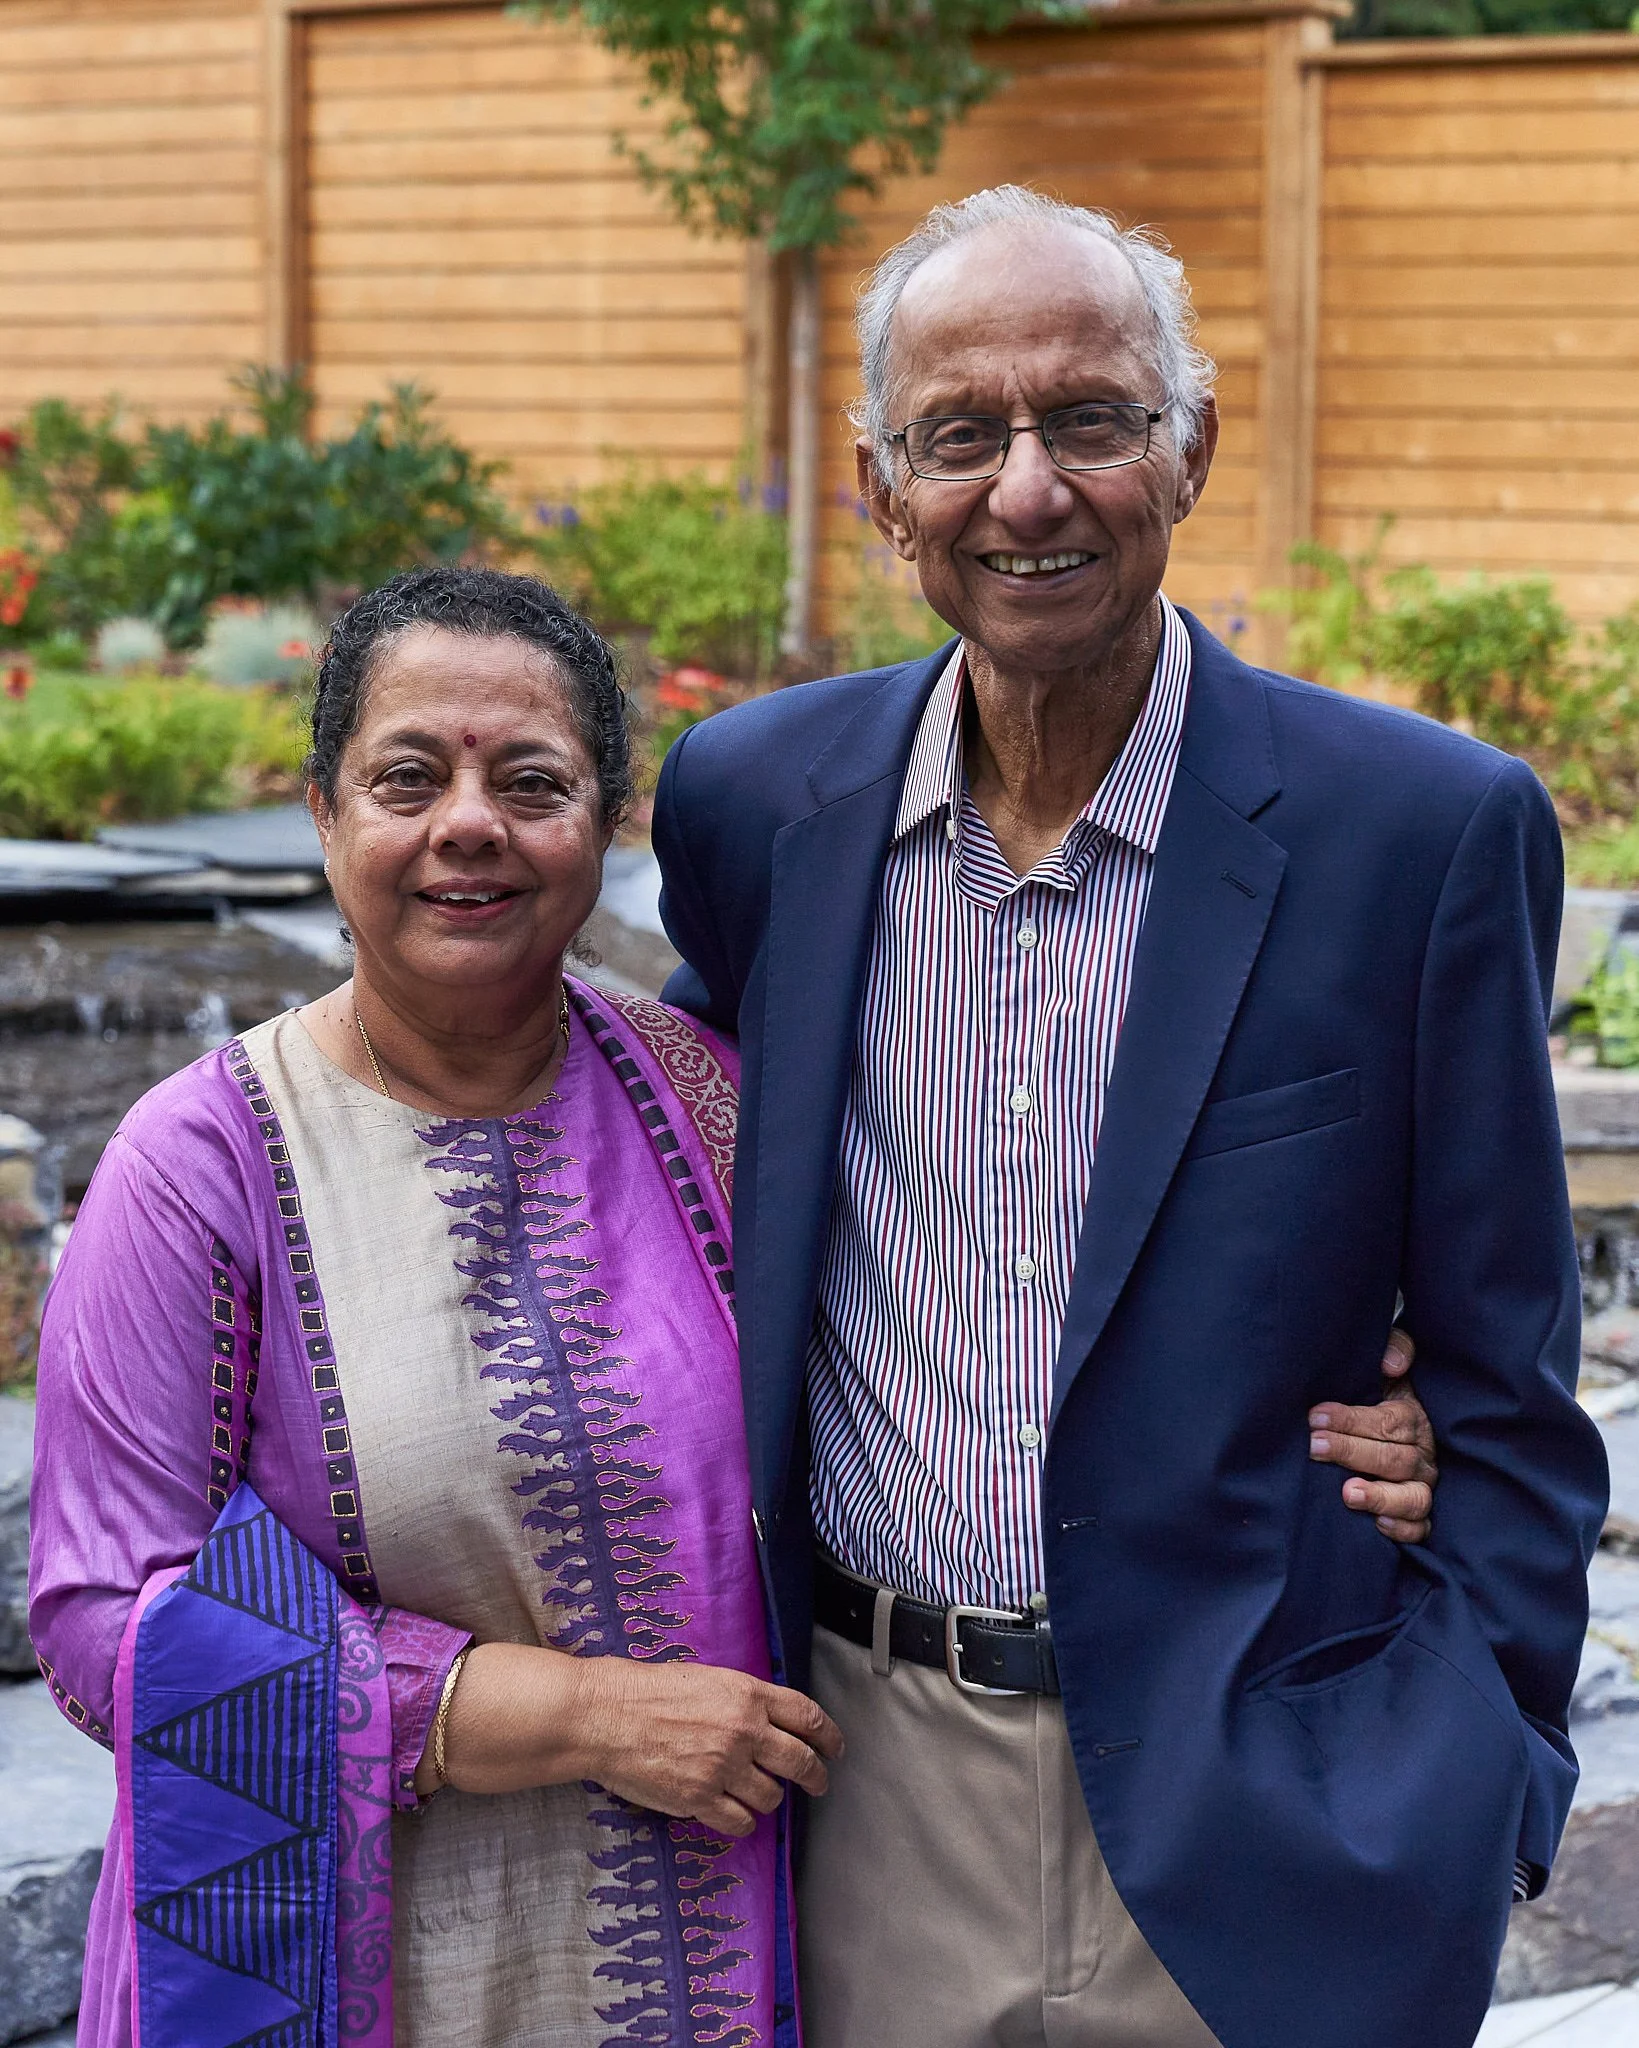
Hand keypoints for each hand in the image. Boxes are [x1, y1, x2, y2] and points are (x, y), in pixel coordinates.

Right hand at [423, 1641, 841, 1838]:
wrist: (606, 1716)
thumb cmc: (648, 1690)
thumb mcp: (706, 1678)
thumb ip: (743, 1699)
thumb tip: (770, 1718)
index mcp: (747, 1694)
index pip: (808, 1717)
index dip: (829, 1736)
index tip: (836, 1748)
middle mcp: (743, 1731)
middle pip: (801, 1761)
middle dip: (816, 1777)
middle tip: (818, 1783)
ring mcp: (724, 1767)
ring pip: (772, 1797)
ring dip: (769, 1798)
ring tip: (755, 1793)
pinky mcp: (700, 1799)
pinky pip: (740, 1822)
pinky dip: (741, 1820)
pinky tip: (732, 1812)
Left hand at [1308, 1329, 1437, 1542]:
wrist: (1381, 1420)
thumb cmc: (1377, 1391)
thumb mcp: (1387, 1365)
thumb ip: (1396, 1349)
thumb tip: (1392, 1363)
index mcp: (1413, 1418)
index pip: (1389, 1422)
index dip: (1353, 1420)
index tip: (1316, 1417)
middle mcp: (1422, 1454)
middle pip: (1395, 1459)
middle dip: (1353, 1452)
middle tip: (1316, 1447)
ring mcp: (1421, 1485)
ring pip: (1412, 1497)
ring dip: (1380, 1496)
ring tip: (1347, 1493)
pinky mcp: (1417, 1514)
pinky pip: (1420, 1528)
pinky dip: (1403, 1529)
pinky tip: (1378, 1524)